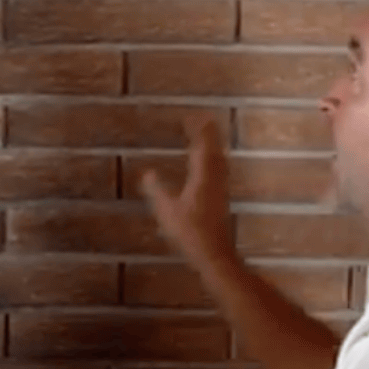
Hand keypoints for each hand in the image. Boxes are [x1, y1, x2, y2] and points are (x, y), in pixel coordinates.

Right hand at [140, 117, 239, 274]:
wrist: (214, 253)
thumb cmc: (190, 232)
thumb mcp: (167, 211)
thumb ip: (157, 190)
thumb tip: (147, 174)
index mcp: (203, 176)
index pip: (202, 145)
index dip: (198, 129)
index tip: (192, 115)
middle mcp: (215, 178)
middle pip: (214, 148)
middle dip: (208, 132)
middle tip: (201, 119)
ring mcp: (221, 188)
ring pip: (219, 159)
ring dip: (212, 145)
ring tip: (205, 136)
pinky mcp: (221, 197)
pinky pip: (218, 169)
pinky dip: (212, 159)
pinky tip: (207, 165)